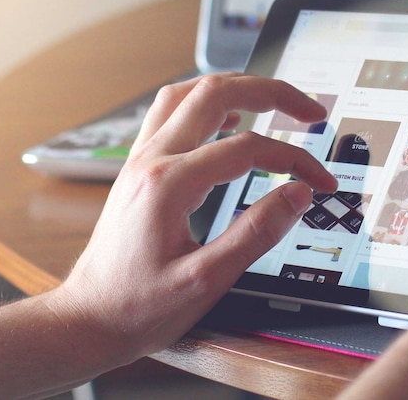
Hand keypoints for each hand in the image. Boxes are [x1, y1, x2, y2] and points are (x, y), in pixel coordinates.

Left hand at [49, 73, 337, 366]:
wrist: (87, 319)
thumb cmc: (137, 306)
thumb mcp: (206, 281)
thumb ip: (255, 234)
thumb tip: (296, 196)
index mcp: (169, 184)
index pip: (247, 148)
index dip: (294, 158)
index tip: (319, 181)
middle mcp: (150, 160)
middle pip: (214, 93)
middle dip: (270, 92)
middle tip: (309, 110)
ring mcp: (140, 160)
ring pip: (188, 93)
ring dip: (235, 88)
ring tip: (272, 99)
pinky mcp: (138, 170)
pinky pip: (170, 113)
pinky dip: (205, 104)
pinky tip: (227, 119)